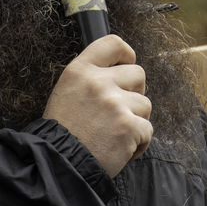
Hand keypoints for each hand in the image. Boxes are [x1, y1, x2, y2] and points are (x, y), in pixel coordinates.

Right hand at [42, 34, 151, 174]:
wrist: (58, 162)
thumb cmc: (62, 132)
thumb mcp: (66, 92)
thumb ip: (91, 79)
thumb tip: (120, 73)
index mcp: (80, 70)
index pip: (113, 43)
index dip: (126, 55)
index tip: (125, 67)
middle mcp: (98, 82)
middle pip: (138, 73)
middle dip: (134, 93)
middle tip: (120, 110)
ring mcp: (115, 104)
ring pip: (145, 104)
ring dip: (136, 120)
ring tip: (116, 134)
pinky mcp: (128, 126)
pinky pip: (148, 130)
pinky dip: (139, 143)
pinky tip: (121, 149)